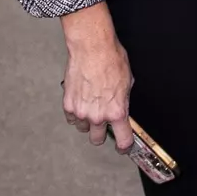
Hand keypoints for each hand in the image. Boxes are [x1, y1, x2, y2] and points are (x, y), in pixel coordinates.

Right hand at [59, 3, 132, 151]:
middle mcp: (99, 116)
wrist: (92, 48)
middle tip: (102, 123)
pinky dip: (75, 113)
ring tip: (90, 105)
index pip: (123, 140)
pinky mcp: (69, 106)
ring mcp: (82, 112)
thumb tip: (121, 103)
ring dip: (87, 121)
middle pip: (97, 139)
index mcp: (117, 111)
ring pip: (83, 129)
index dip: (124, 146)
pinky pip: (72, 118)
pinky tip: (81, 100)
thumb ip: (123, 99)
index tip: (123, 147)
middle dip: (101, 133)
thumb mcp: (127, 81)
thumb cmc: (111, 60)